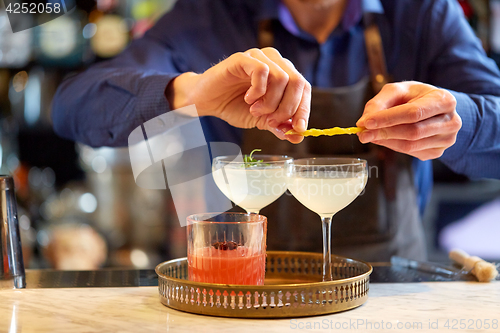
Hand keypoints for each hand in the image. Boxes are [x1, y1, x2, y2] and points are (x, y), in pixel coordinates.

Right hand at [166, 48, 310, 142]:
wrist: (206, 101)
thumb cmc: (233, 106)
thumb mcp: (261, 120)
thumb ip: (279, 125)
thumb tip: (298, 136)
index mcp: (283, 73)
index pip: (304, 88)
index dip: (304, 109)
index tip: (298, 129)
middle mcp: (275, 61)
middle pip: (297, 82)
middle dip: (287, 108)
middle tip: (271, 122)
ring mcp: (259, 57)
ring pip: (282, 78)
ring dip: (270, 102)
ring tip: (255, 111)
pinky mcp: (243, 58)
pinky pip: (262, 71)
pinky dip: (258, 91)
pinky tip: (248, 99)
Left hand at [356, 81, 461, 159]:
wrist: (433, 108)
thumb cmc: (414, 97)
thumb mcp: (397, 91)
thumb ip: (378, 104)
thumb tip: (363, 123)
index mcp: (443, 100)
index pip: (413, 113)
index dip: (387, 119)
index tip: (365, 122)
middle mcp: (450, 121)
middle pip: (412, 132)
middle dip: (383, 133)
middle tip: (362, 133)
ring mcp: (446, 139)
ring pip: (410, 145)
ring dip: (386, 141)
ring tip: (371, 134)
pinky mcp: (437, 152)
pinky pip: (411, 153)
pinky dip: (393, 146)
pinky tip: (387, 138)